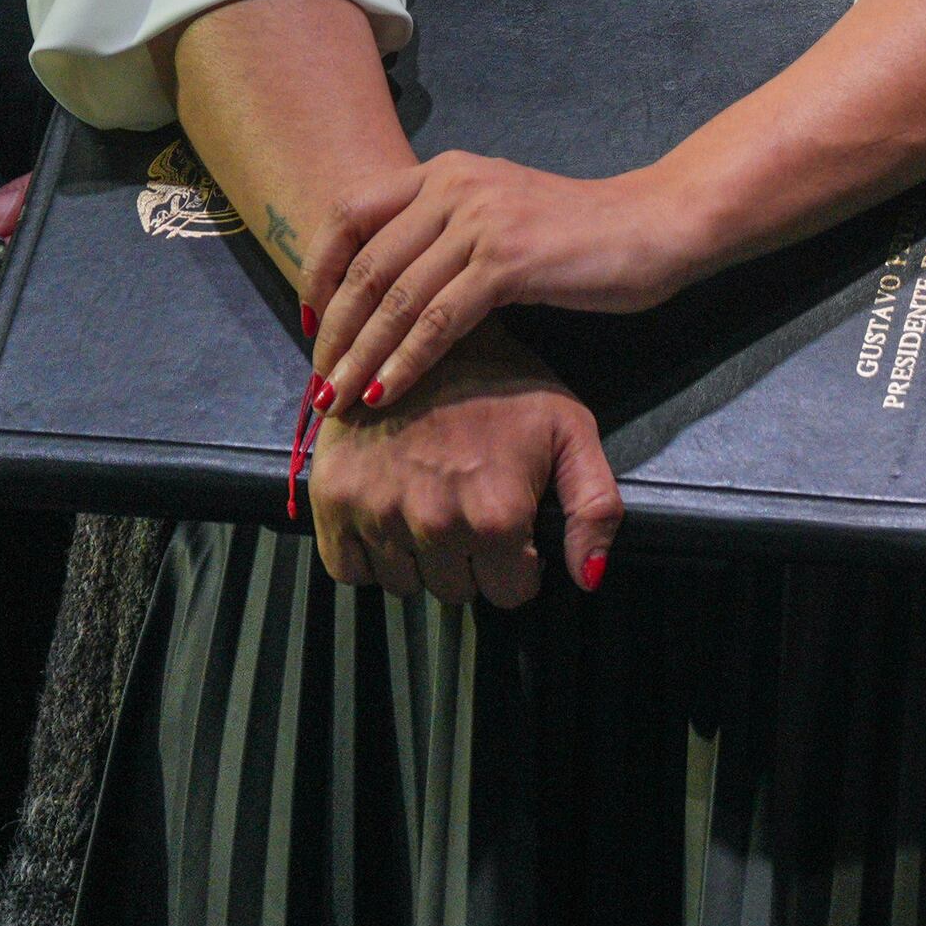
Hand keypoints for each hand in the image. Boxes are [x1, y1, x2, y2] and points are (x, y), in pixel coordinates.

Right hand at [307, 330, 619, 606]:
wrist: (424, 332)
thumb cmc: (506, 384)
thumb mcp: (571, 430)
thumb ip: (594, 507)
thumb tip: (589, 577)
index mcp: (497, 515)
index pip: (511, 593)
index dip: (519, 564)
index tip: (514, 528)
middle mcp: (433, 525)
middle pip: (457, 591)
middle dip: (472, 561)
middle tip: (472, 508)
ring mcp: (376, 515)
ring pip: (405, 585)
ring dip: (420, 559)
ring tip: (433, 503)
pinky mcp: (331, 503)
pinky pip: (350, 570)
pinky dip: (370, 554)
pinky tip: (392, 513)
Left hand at [311, 150, 703, 410]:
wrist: (657, 225)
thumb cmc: (581, 232)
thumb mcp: (498, 214)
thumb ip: (443, 233)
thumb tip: (382, 291)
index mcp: (445, 169)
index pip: (351, 214)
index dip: (319, 272)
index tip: (312, 321)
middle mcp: (455, 183)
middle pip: (367, 265)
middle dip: (334, 331)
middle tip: (320, 381)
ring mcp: (482, 220)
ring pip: (397, 299)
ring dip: (361, 357)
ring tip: (340, 401)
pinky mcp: (508, 260)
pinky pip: (439, 320)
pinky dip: (407, 361)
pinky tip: (390, 392)